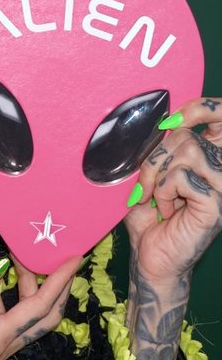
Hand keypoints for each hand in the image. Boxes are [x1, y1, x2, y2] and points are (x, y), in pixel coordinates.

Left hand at [123, 96, 221, 359]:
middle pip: (189, 134)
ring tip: (152, 194)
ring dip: (156, 172)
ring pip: (187, 150)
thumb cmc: (148, 211)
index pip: (221, 115)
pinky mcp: (215, 205)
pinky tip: (164, 208)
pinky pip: (182, 177)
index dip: (200, 108)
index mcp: (209, 155)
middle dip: (156, 152)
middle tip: (145, 177)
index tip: (169, 120)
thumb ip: (153, 145)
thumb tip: (148, 121)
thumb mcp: (147, 171)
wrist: (149, 252)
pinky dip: (163, 191)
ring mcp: (221, 186)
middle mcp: (220, 168)